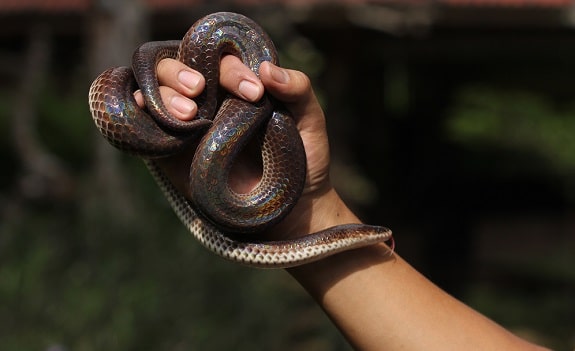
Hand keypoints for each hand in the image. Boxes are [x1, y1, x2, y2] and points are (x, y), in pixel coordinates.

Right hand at [135, 56, 352, 239]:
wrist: (291, 209)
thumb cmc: (304, 160)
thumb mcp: (311, 120)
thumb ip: (299, 88)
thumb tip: (266, 68)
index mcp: (239, 85)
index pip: (221, 60)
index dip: (231, 69)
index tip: (254, 93)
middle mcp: (210, 99)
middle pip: (180, 66)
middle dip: (183, 71)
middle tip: (200, 89)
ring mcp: (188, 124)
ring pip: (157, 89)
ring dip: (164, 92)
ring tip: (188, 114)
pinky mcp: (172, 151)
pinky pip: (146, 124)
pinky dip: (141, 113)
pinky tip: (151, 114)